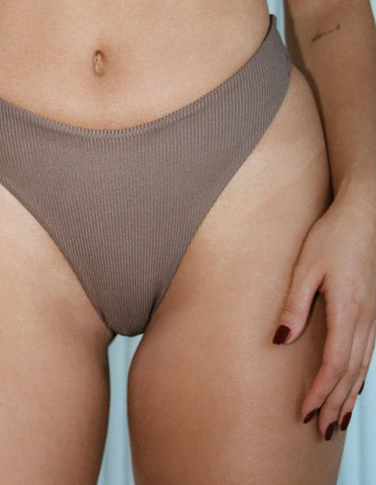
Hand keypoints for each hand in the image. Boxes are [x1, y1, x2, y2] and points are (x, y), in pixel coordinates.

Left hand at [272, 183, 375, 439]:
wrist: (363, 215)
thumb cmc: (331, 237)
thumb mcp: (306, 267)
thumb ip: (294, 304)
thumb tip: (280, 339)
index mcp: (348, 310)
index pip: (334, 364)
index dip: (320, 391)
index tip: (305, 412)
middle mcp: (366, 319)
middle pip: (351, 373)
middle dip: (336, 404)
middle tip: (322, 431)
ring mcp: (374, 317)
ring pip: (364, 367)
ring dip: (350, 396)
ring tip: (339, 421)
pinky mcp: (374, 311)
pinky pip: (369, 354)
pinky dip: (361, 377)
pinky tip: (354, 387)